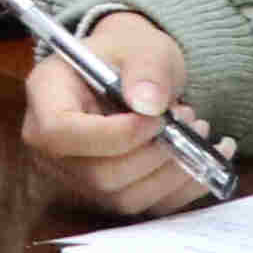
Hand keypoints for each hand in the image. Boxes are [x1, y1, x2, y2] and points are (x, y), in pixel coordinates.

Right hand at [18, 8, 212, 217]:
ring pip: (124, 198)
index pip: (61, 133)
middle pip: (97, 175)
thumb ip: (146, 70)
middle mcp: (50, 147)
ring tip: (198, 132)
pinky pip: (148, 207)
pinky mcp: (107, 196)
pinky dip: (185, 187)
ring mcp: (76, 177)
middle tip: (188, 119)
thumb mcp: (140, 46)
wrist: (130, 71)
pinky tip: (207, 157)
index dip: (113, 135)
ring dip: (173, 171)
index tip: (158, 118)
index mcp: (46, 97)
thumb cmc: (127, 55)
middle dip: (153, 154)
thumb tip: (150, 105)